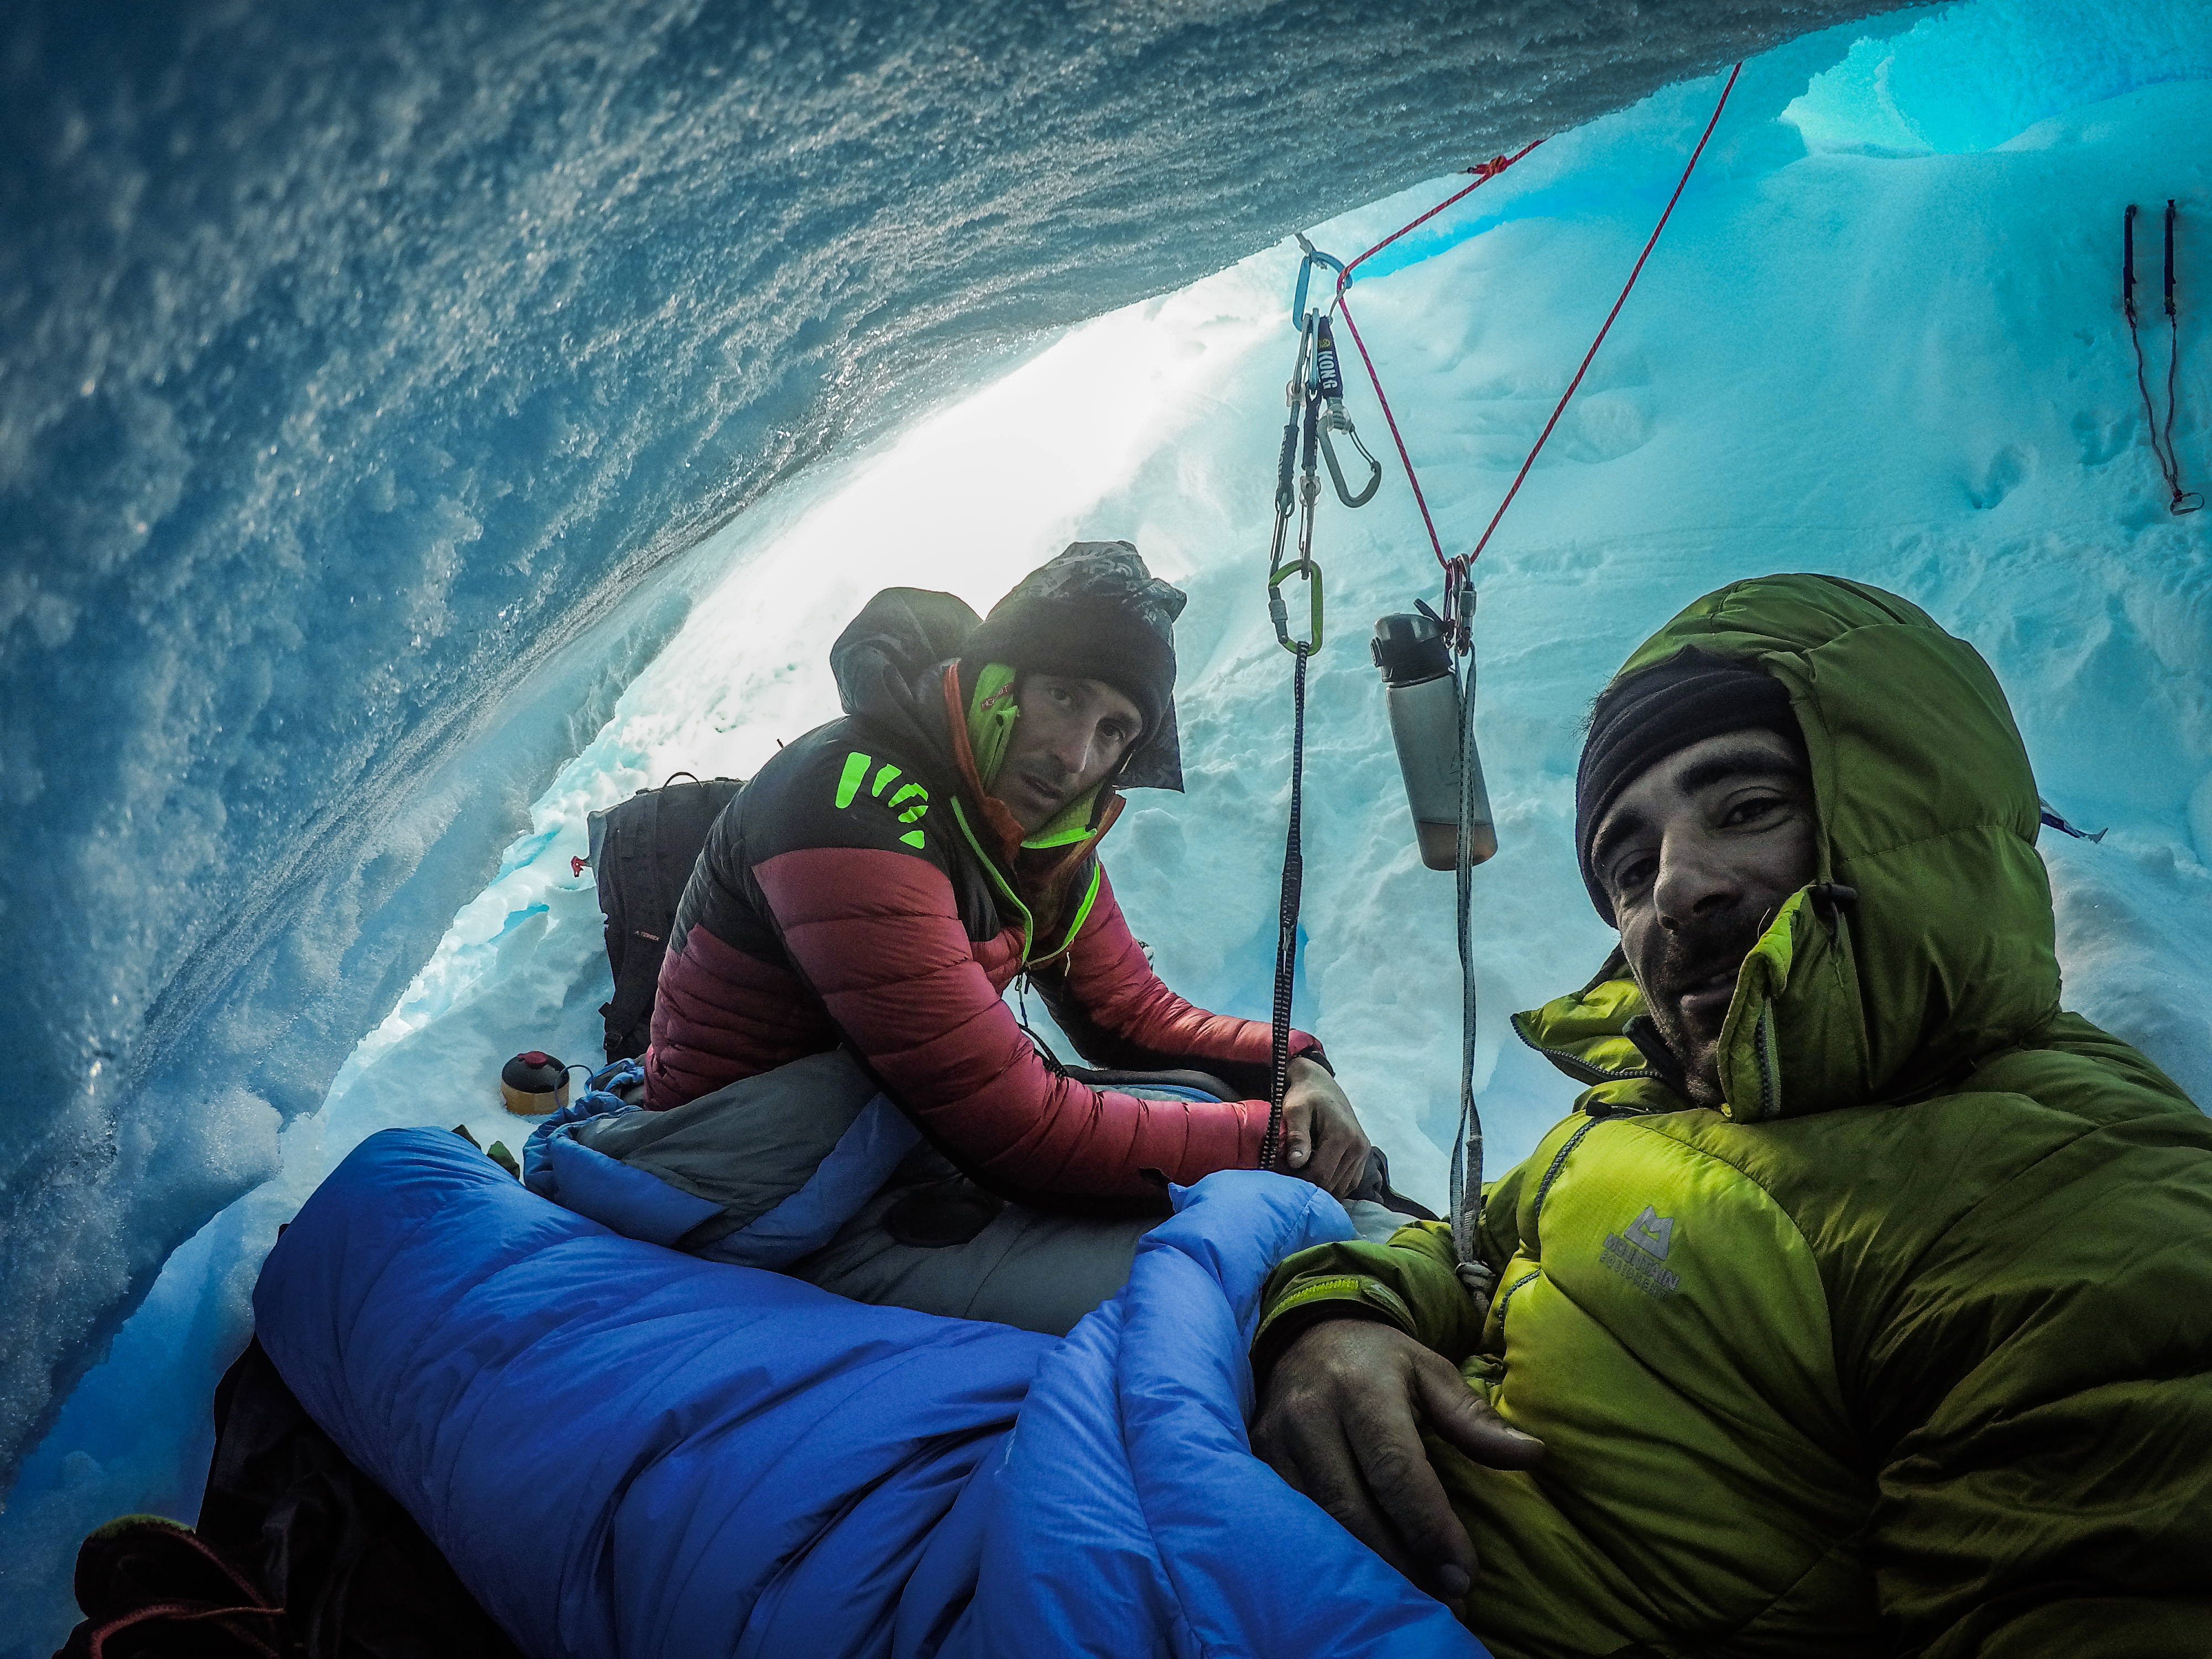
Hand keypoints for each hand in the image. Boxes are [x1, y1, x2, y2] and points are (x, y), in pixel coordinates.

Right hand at [1251, 1317, 1542, 1604]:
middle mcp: (1309, 1415)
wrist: (1304, 1335)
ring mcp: (1275, 1442)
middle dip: (1404, 1564)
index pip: (1396, 1470)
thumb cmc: (1378, 1361)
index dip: (1431, 1528)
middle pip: (1354, 1511)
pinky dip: (1331, 1556)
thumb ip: (1475, 1419)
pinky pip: (1292, 1524)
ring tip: (1415, 1598)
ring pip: (1319, 1527)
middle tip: (1448, 1600)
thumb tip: (1533, 1455)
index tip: (1464, 1574)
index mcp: (1360, 1388)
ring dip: (1369, 1571)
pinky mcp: (1257, 1461)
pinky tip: (1366, 1577)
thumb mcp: (1431, 1373)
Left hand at [1280, 1056, 1371, 1196]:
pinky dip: (1334, 1183)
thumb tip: (1296, 1163)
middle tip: (1291, 1177)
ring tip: (1304, 1174)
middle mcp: (1358, 1146)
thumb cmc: (1304, 1096)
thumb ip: (1297, 1135)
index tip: (1284, 1178)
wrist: (1320, 1084)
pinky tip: (1318, 1173)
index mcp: (1342, 1136)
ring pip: (1342, 1187)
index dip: (1300, 1182)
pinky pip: (1350, 1181)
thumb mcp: (1295, 1110)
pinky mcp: (1363, 1154)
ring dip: (1322, 1186)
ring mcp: (1363, 1151)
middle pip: (1332, 1184)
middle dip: (1310, 1185)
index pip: (1321, 1175)